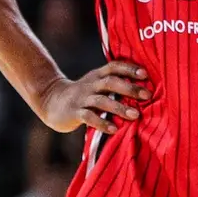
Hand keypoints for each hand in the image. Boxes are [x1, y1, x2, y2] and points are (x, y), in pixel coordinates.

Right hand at [36, 61, 151, 134]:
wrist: (50, 100)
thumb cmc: (83, 95)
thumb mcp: (96, 84)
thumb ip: (114, 85)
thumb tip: (146, 91)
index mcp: (97, 76)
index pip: (114, 66)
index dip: (129, 68)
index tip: (145, 74)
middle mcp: (91, 85)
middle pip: (110, 82)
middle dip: (129, 88)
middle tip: (147, 95)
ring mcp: (82, 99)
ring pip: (101, 101)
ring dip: (119, 108)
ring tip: (135, 115)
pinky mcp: (74, 113)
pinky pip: (89, 117)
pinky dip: (102, 123)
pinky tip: (114, 129)